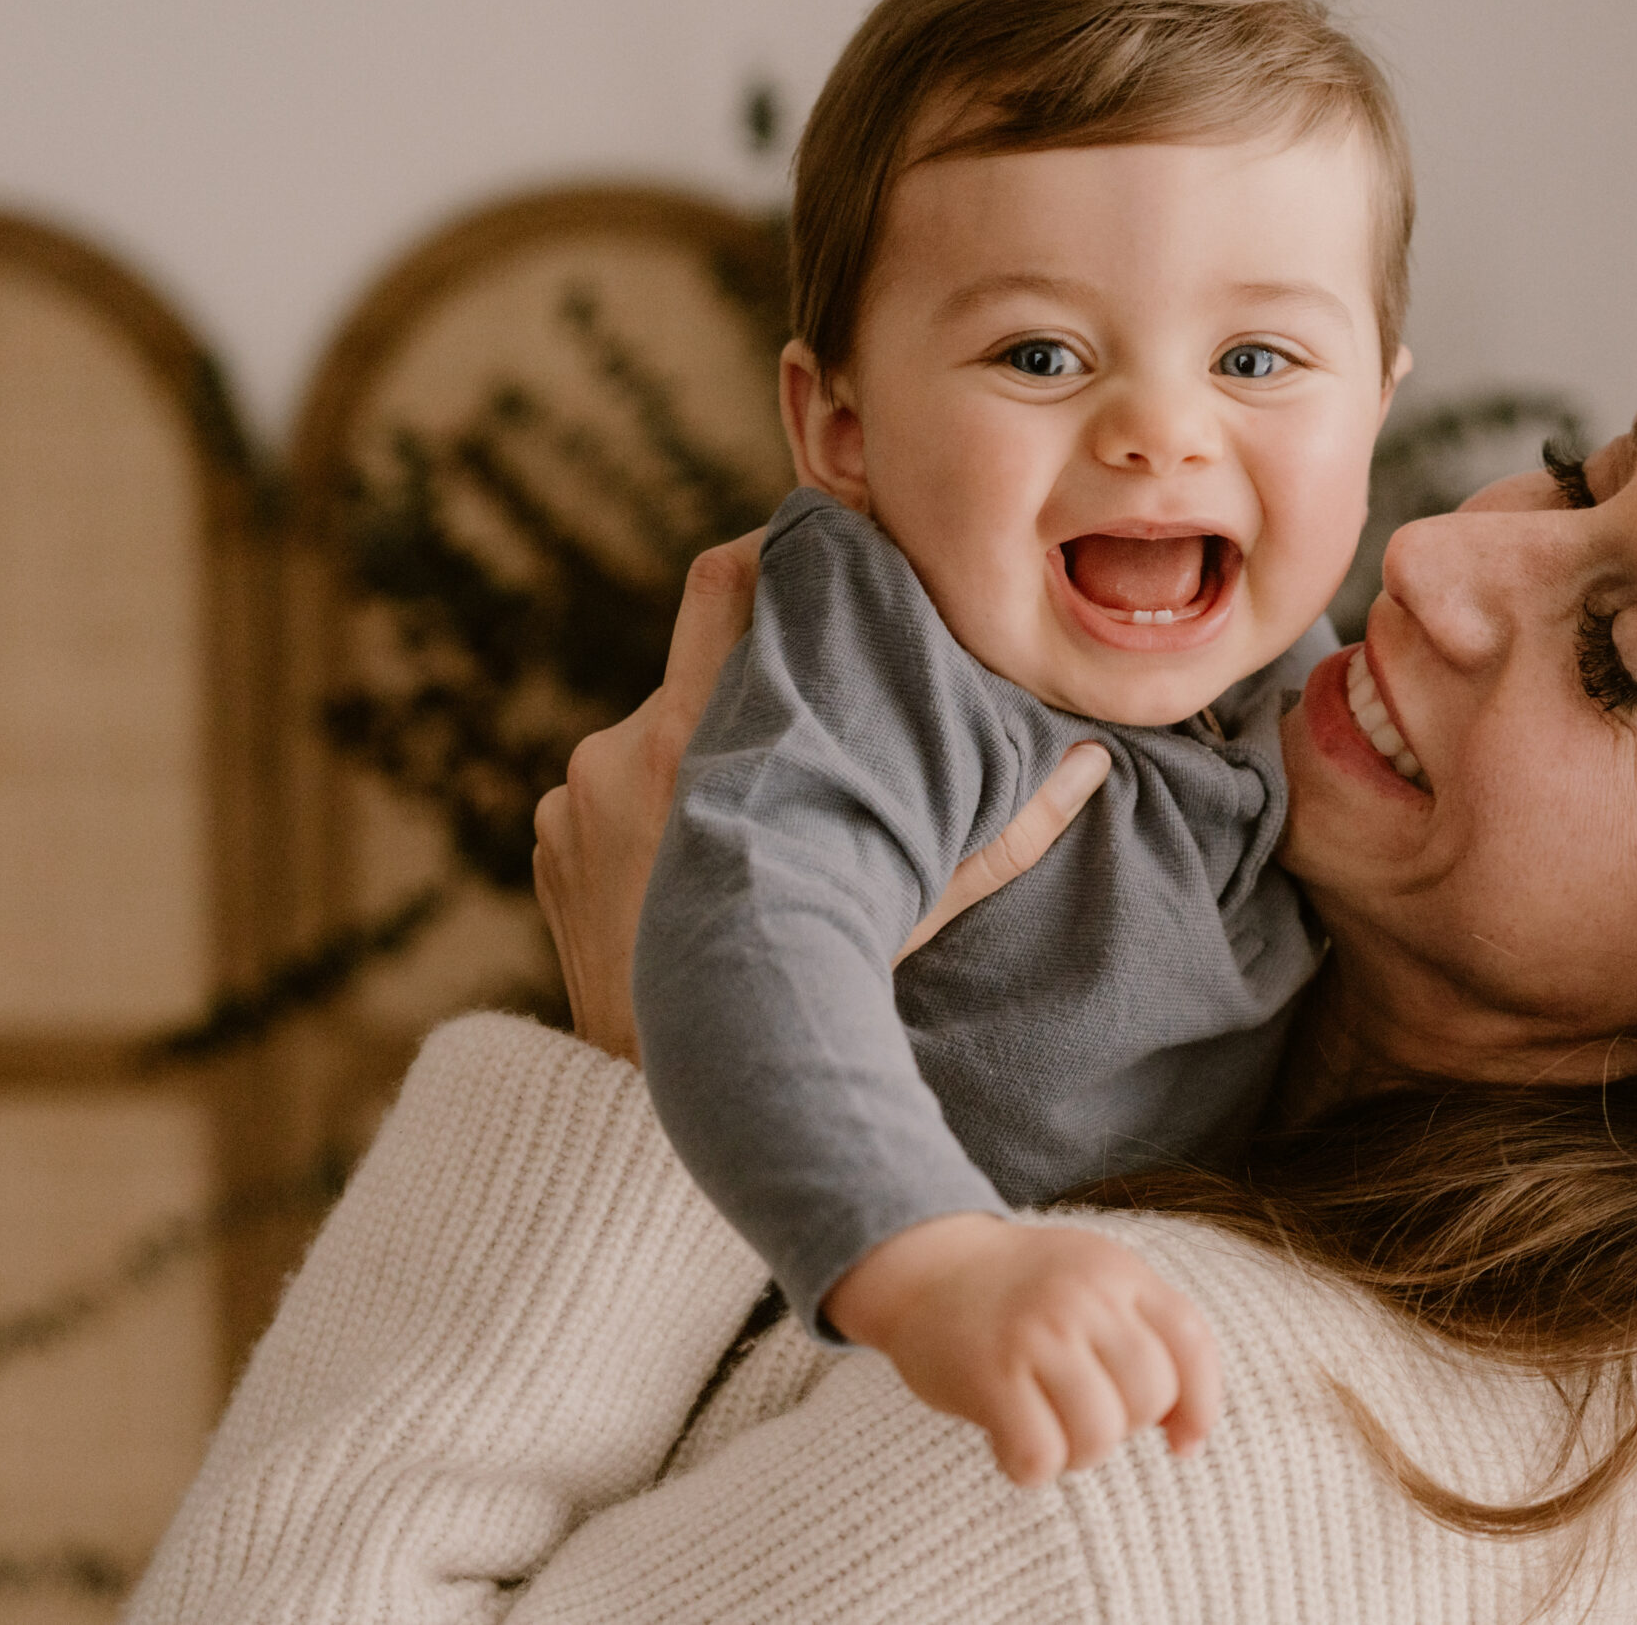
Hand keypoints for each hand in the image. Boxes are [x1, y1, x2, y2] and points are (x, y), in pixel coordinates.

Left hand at [533, 531, 1113, 1057]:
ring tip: (751, 818)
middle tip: (800, 647)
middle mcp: (627, 746)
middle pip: (692, 624)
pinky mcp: (545, 833)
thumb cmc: (799, 992)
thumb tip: (1091, 765)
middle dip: (747, 631)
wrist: (665, 1084)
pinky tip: (683, 869)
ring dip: (698, 748)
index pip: (728, 581)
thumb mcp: (908, 910)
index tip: (814, 551)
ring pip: (651, 727)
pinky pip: (600, 790)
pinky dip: (644, 808)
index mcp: (712, 742)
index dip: (772, 553)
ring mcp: (574, 792)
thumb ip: (997, 833)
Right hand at [822, 1213, 1223, 1487]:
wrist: (925, 1265)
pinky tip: (1010, 1444)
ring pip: (1100, 1434)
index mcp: (1118, 1271)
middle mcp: (1082, 1296)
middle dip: (1126, 1425)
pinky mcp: (989, 1374)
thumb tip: (1188, 1435)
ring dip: (1077, 1453)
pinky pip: (1039, 1455)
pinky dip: (1030, 1468)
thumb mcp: (1093, 1279)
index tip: (1181, 1443)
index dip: (1201, 1405)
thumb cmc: (1020, 1292)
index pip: (1192, 1343)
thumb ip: (1146, 1333)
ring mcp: (1035, 1333)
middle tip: (1082, 1414)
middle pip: (1150, 1396)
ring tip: (1047, 1431)